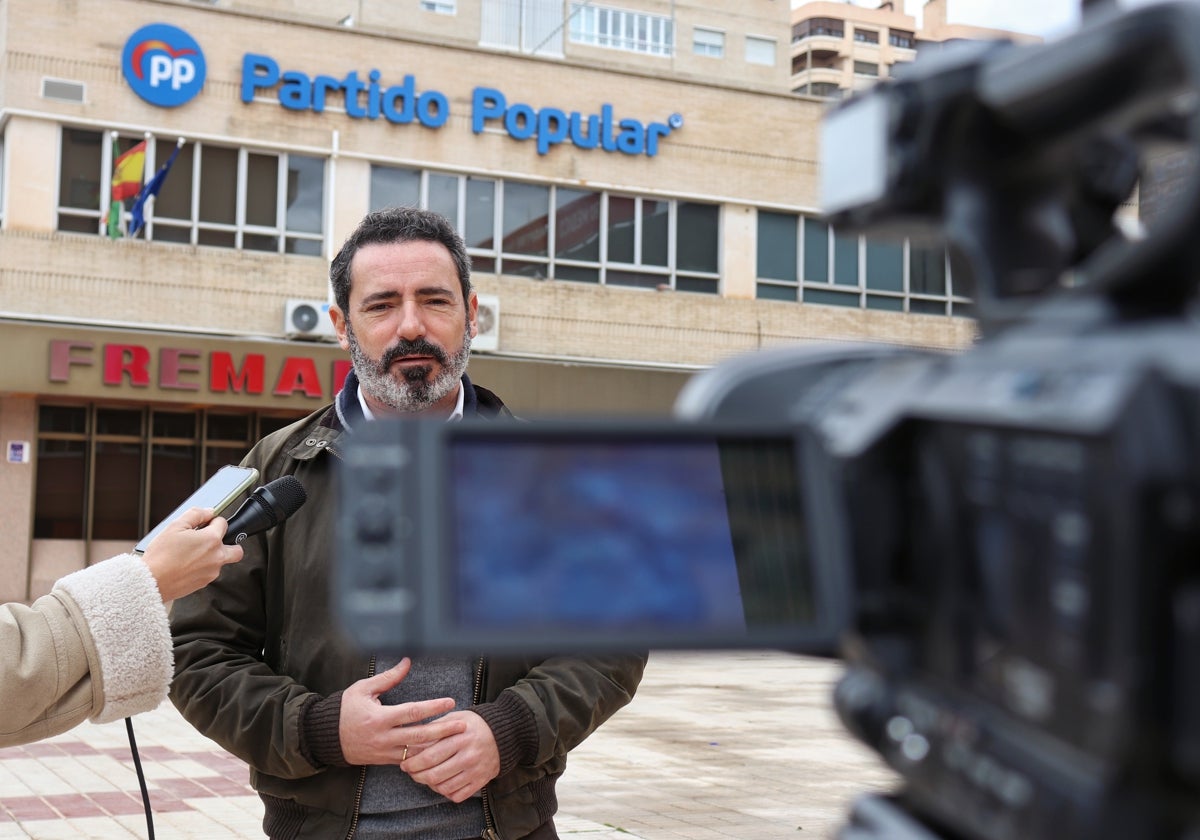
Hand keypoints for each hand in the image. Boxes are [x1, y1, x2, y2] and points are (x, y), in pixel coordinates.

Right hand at [140, 507, 242, 602]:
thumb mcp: (175, 526)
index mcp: (212, 540)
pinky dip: (203, 567)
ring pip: (222, 561)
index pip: (224, 523)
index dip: (212, 521)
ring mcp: (212, 571)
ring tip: (191, 554)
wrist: (151, 582)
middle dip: (227, 542)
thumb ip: (195, 515)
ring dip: (213, 556)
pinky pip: (210, 572)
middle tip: (210, 541)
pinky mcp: (205, 583)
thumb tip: (208, 511)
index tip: (204, 524)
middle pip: (236, 548)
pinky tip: (186, 564)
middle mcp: (217, 556)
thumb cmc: (161, 556)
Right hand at [339, 659, 468, 765]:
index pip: (412, 712)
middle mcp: (384, 737)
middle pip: (420, 735)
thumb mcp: (364, 689)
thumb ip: (388, 677)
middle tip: (463, 725)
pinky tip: (440, 752)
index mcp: (380, 718)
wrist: (327, 737)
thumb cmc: (346, 709)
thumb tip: (407, 661)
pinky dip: (425, 757)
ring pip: (417, 752)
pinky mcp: (385, 761)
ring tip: (457, 740)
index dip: (433, 707)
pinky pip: (409, 761)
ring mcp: (385, 752)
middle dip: (443, 730)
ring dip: (438, 746)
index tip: (450, 702)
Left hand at [401, 710, 499, 802]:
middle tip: (411, 772)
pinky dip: (446, 792)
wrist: (505, 733)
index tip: (404, 763)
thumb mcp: (455, 718)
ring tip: (425, 777)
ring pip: (444, 787)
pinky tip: (442, 783)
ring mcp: (475, 771)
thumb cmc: (474, 724)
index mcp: (460, 738)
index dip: (413, 762)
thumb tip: (412, 743)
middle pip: (434, 774)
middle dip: (417, 776)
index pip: (430, 755)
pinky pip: (457, 795)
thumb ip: (435, 728)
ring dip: (430, 785)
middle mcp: (468, 756)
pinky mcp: (481, 781)